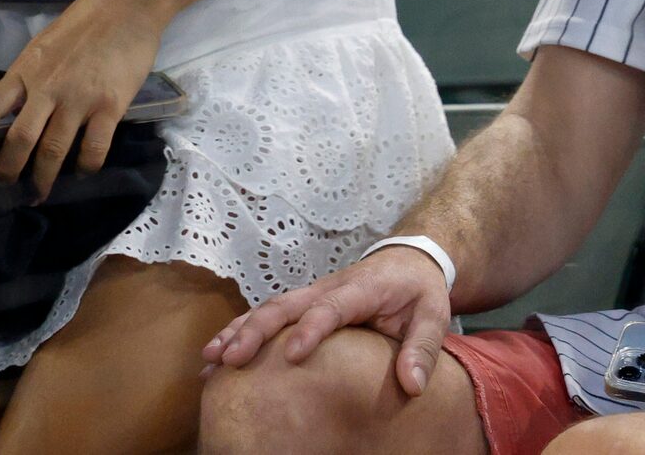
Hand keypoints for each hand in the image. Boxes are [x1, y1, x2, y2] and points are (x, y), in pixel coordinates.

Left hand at [0, 0, 164, 200]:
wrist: (126, 6)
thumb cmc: (82, 25)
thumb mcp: (41, 47)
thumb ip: (27, 77)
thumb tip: (10, 107)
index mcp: (25, 70)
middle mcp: (46, 87)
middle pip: (18, 138)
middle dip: (8, 171)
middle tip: (5, 191)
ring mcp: (78, 98)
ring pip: (53, 149)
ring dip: (44, 178)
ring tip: (39, 193)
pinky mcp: (110, 105)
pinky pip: (94, 147)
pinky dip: (86, 166)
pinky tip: (83, 172)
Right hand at [204, 244, 453, 392]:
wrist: (407, 257)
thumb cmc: (418, 289)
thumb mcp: (434, 315)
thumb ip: (423, 349)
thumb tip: (413, 386)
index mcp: (359, 289)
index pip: (329, 308)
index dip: (309, 330)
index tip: (291, 355)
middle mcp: (326, 287)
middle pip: (284, 305)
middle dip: (254, 331)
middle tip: (231, 358)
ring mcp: (310, 293)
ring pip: (268, 308)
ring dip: (238, 331)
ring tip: (211, 358)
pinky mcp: (302, 302)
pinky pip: (267, 314)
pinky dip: (239, 330)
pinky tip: (218, 352)